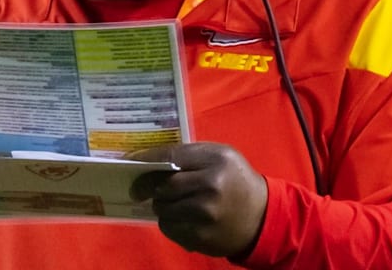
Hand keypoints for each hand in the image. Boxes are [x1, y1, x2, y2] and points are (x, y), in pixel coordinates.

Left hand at [127, 142, 267, 257]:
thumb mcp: (220, 156)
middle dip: (150, 187)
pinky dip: (169, 222)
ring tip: (174, 203)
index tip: (128, 161)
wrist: (262, 217)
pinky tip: (183, 218)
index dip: (145, 159)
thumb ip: (189, 155)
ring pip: (162, 208)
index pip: (170, 156)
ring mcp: (205, 214)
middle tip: (144, 189)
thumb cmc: (236, 180)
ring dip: (161, 206)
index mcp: (215, 160)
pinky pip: (169, 228)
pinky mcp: (201, 236)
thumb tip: (147, 160)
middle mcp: (210, 186)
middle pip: (162, 185)